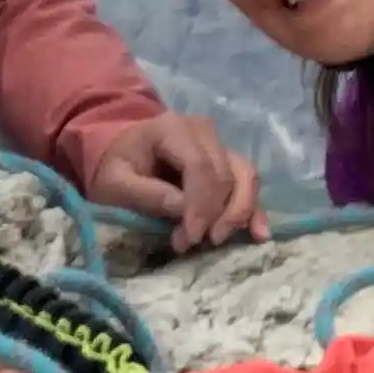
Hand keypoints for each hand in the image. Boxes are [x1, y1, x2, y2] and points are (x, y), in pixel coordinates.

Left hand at [86, 113, 267, 250]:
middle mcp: (203, 131)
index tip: (190, 238)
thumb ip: (147, 194)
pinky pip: (248, 183)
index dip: (201, 205)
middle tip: (191, 243)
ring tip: (218, 239)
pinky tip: (259, 234)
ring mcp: (219, 144)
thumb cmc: (114, 167)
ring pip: (246, 177)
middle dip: (215, 215)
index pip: (200, 167)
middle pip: (226, 174)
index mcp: (172, 128)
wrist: (118, 151)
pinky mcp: (227, 161)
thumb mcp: (115, 183)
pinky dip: (254, 209)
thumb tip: (183, 209)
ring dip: (238, 213)